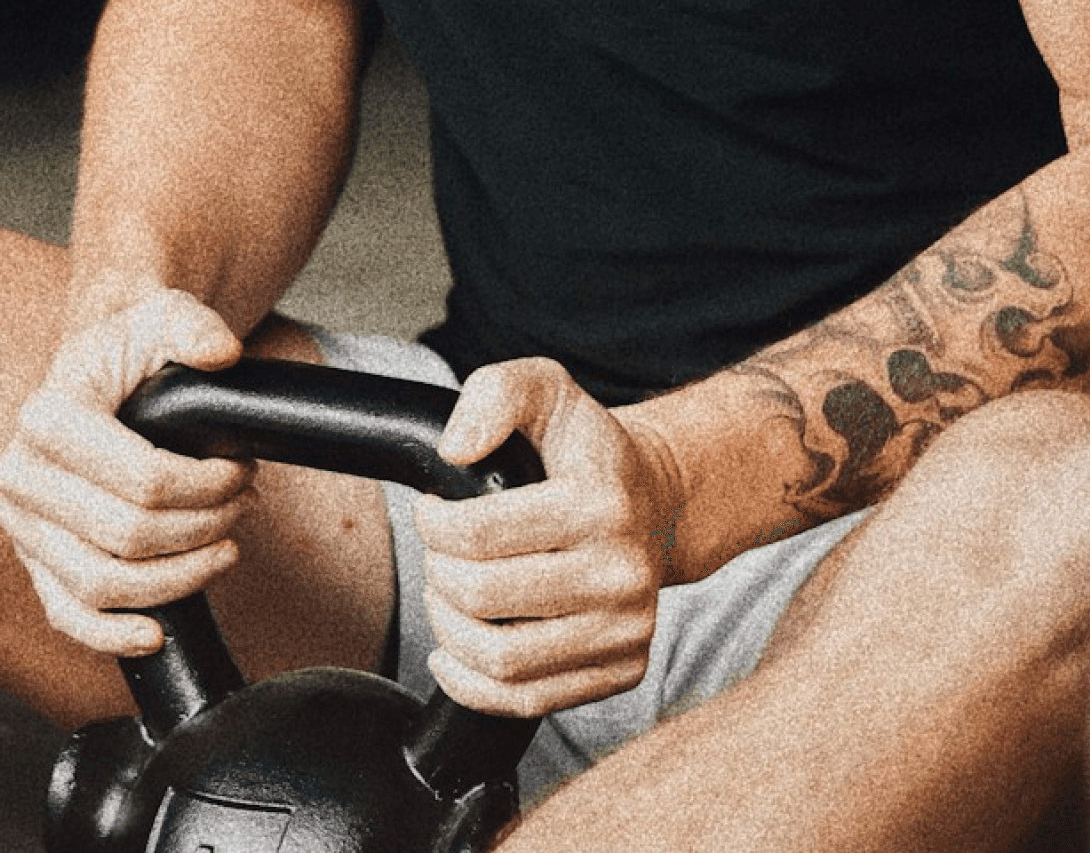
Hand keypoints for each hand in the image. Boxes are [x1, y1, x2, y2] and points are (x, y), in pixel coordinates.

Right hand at [0, 288, 257, 656]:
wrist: (96, 380)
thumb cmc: (128, 355)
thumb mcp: (161, 318)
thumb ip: (192, 326)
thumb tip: (220, 354)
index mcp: (45, 417)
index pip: (141, 478)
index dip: (207, 486)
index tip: (239, 470)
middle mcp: (20, 475)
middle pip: (128, 535)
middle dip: (203, 527)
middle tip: (240, 504)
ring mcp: (23, 526)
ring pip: (105, 583)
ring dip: (179, 577)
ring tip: (221, 547)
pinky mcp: (34, 562)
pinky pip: (67, 617)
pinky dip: (112, 635)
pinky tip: (157, 631)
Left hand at [415, 357, 688, 717]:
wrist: (657, 505)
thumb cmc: (589, 453)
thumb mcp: (546, 389)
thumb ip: (495, 393)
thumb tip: (454, 451)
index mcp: (600, 505)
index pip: (477, 534)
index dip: (432, 524)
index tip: (433, 511)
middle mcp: (622, 573)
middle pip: (481, 598)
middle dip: (437, 572)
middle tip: (441, 553)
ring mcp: (626, 630)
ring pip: (500, 660)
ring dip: (449, 628)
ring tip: (450, 595)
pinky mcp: (622, 670)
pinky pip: (527, 701)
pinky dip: (474, 683)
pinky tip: (458, 649)